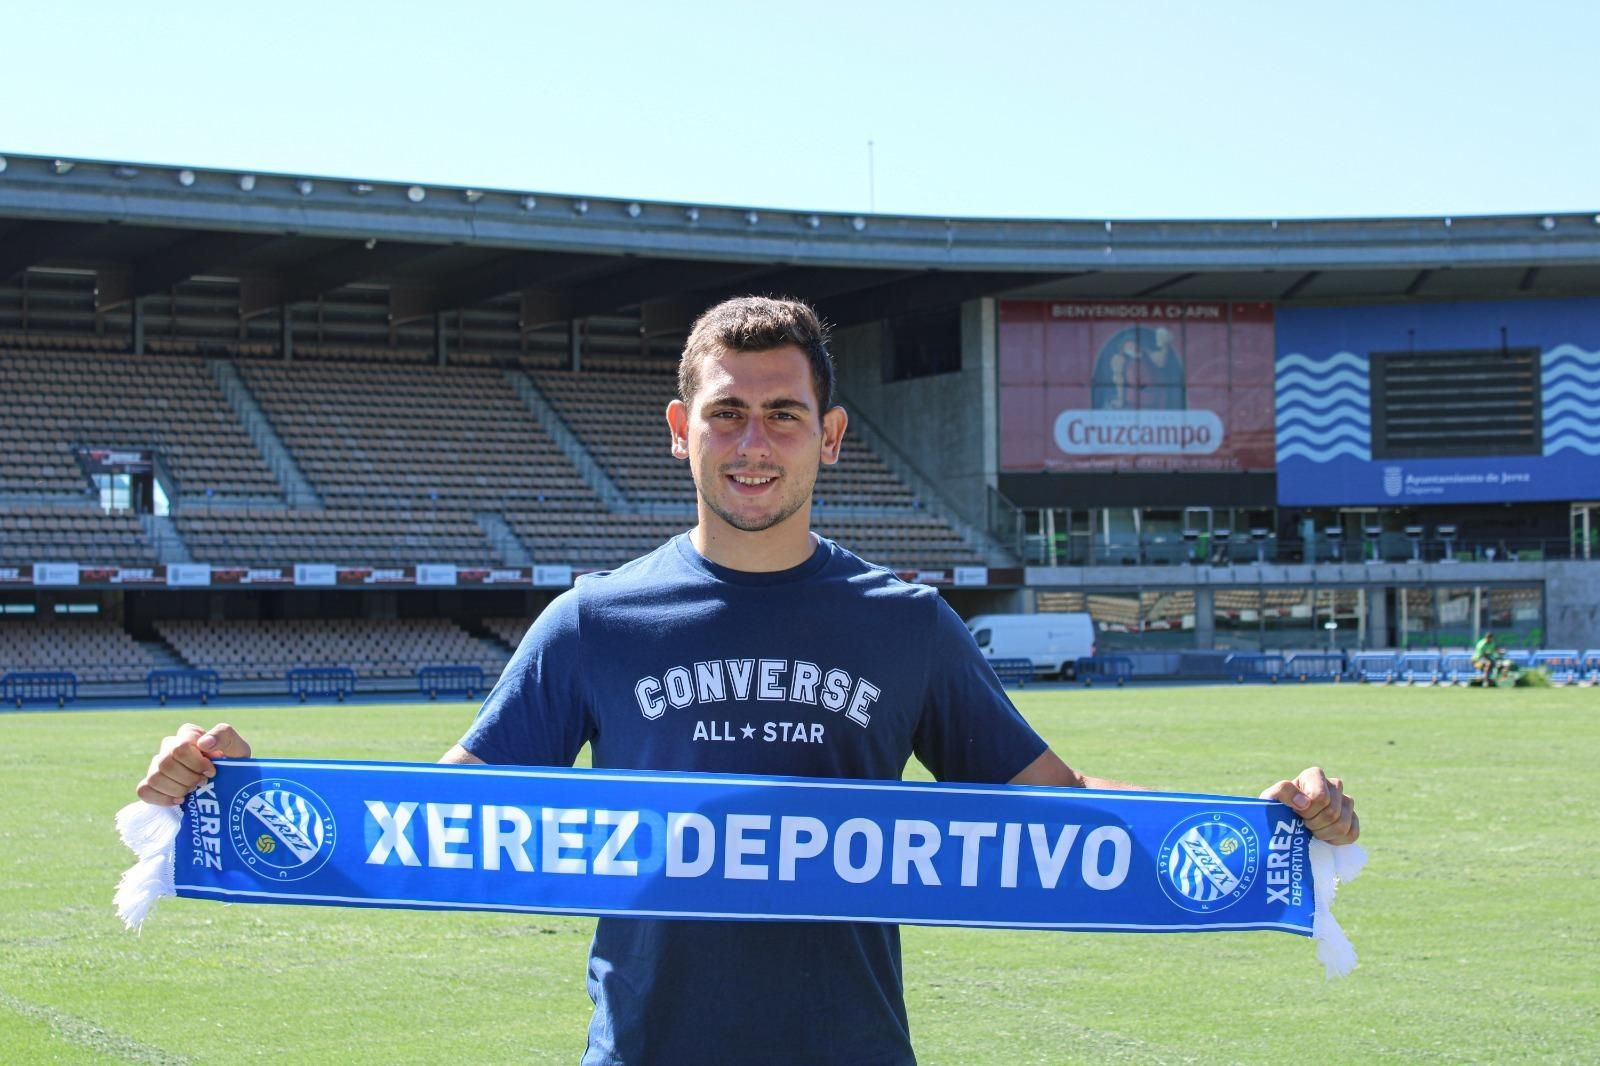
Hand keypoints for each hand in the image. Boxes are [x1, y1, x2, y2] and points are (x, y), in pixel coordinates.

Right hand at [135, 723, 251, 806]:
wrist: (230, 785)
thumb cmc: (234, 764)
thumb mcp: (238, 748)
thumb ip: (224, 736)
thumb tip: (203, 743)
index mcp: (188, 735)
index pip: (180, 747)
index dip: (196, 762)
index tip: (212, 771)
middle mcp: (169, 747)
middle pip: (165, 763)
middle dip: (188, 778)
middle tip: (203, 783)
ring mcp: (158, 765)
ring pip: (154, 777)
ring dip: (177, 789)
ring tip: (193, 791)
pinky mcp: (152, 783)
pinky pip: (144, 790)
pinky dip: (162, 798)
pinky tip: (179, 800)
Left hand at [1260, 766, 1358, 844]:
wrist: (1284, 824)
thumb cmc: (1276, 807)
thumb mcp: (1271, 797)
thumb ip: (1283, 791)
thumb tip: (1304, 802)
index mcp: (1314, 775)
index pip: (1321, 797)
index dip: (1308, 811)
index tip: (1296, 812)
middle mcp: (1333, 785)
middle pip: (1332, 812)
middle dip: (1314, 823)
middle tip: (1303, 823)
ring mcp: (1345, 802)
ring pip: (1343, 824)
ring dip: (1324, 833)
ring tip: (1311, 830)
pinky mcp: (1352, 819)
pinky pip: (1352, 834)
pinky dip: (1336, 840)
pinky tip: (1324, 837)